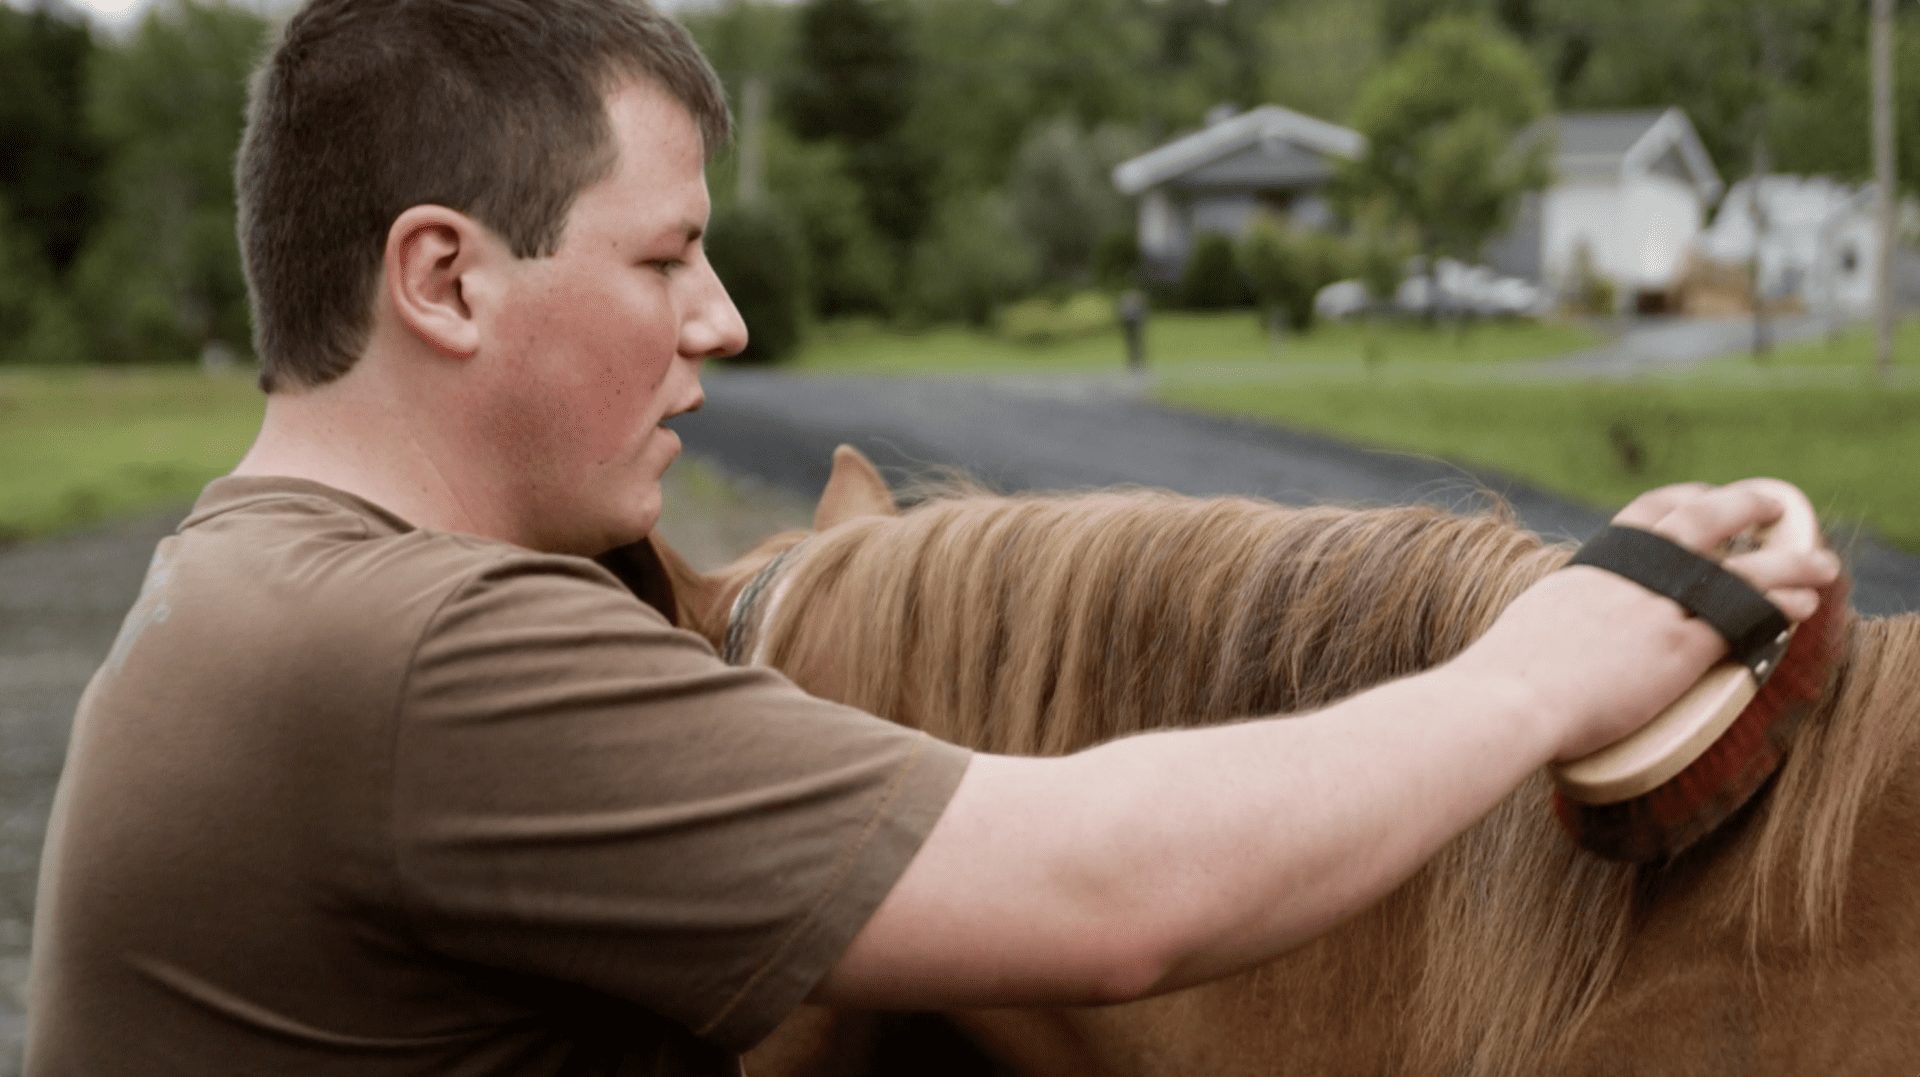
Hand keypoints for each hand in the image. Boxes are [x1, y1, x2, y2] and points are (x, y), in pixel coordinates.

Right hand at [1456, 480, 1842, 761]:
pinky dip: (1778, 605)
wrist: (1509, 698)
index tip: (1708, 495)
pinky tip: (1801, 605)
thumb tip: (1562, 630)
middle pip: (1702, 520)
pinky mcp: (1679, 647)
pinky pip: (1744, 616)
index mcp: (1595, 564)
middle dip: (1745, 507)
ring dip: (1789, 561)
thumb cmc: (1504, 676)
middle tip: (1775, 504)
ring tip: (1820, 564)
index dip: (1685, 498)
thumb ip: (1566, 612)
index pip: (1649, 511)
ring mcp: (1657, 607)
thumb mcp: (1535, 620)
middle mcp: (1631, 574)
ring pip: (1740, 567)